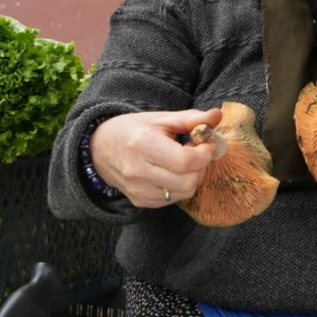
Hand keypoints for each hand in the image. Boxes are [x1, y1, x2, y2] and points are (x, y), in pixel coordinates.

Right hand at [90, 108, 222, 207]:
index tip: (206, 144)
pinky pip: (172, 200)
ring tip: (183, 163)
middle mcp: (139, 171)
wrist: (99, 148)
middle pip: (188, 181)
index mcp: (144, 144)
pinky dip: (179, 188)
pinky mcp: (139, 201)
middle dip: (200, 167)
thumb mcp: (161, 119)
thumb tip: (217, 115)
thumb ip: (191, 118)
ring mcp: (138, 189)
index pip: (185, 161)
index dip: (204, 154)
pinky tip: (171, 173)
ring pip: (183, 193)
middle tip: (196, 153)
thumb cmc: (133, 129)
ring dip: (192, 178)